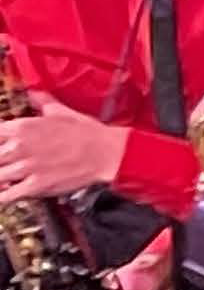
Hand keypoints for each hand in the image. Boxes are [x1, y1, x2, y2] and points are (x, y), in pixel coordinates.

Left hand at [0, 104, 126, 202]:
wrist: (106, 152)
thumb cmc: (87, 133)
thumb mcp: (62, 112)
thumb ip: (42, 102)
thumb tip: (34, 92)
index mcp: (22, 127)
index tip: (1, 146)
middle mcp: (20, 146)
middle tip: (4, 163)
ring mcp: (27, 167)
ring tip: (4, 179)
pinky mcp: (36, 186)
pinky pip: (7, 196)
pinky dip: (3, 197)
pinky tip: (6, 194)